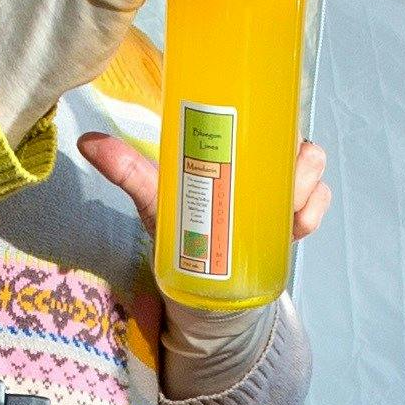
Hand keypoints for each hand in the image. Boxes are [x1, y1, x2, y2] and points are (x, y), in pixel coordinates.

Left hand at [80, 128, 331, 252]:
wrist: (198, 285)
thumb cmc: (178, 228)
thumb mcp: (154, 198)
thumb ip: (127, 170)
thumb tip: (87, 142)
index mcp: (233, 149)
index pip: (266, 118)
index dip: (277, 119)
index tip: (271, 134)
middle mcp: (261, 165)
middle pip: (297, 145)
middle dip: (298, 162)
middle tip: (280, 183)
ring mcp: (280, 192)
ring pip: (312, 174)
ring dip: (306, 188)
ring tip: (288, 210)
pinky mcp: (291, 221)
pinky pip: (317, 206)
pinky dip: (314, 213)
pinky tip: (297, 226)